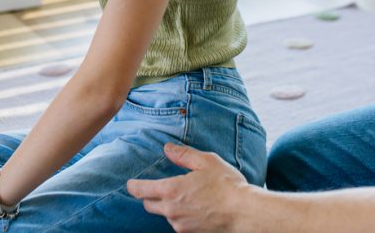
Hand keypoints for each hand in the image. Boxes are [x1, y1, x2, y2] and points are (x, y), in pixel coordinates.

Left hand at [127, 143, 252, 232]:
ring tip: (185, 196)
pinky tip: (195, 208)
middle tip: (158, 187)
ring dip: (168, 206)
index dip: (133, 186)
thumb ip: (183, 154)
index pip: (140, 190)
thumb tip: (167, 148)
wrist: (244, 213)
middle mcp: (171, 210)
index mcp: (171, 190)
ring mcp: (180, 225)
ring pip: (164, 214)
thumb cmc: (227, 185)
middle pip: (148, 204)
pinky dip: (180, 215)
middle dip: (149, 195)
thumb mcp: (206, 161)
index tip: (130, 183)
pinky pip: (177, 223)